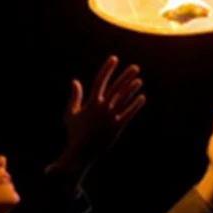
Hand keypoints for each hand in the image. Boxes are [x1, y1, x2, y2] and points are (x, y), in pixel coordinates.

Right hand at [61, 55, 145, 171]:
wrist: (80, 154)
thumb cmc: (74, 134)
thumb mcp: (70, 114)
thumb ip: (74, 97)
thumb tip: (75, 81)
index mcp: (91, 103)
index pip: (100, 81)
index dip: (107, 69)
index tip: (114, 58)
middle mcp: (101, 108)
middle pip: (116, 88)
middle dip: (126, 76)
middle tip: (135, 67)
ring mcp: (110, 117)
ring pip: (123, 99)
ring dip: (132, 89)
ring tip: (139, 80)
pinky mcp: (116, 128)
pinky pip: (128, 114)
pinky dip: (135, 105)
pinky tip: (142, 97)